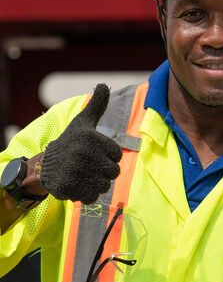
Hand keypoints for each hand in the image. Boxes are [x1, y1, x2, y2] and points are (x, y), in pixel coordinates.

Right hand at [40, 84, 121, 203]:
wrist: (46, 164)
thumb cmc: (71, 142)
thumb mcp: (84, 122)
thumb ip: (97, 105)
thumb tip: (103, 84)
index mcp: (92, 138)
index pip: (117, 156)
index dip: (108, 156)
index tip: (94, 153)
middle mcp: (84, 154)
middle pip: (113, 172)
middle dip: (103, 171)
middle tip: (88, 165)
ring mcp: (76, 172)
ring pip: (104, 186)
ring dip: (96, 183)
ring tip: (82, 174)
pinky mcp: (69, 188)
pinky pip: (92, 197)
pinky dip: (86, 194)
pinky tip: (77, 184)